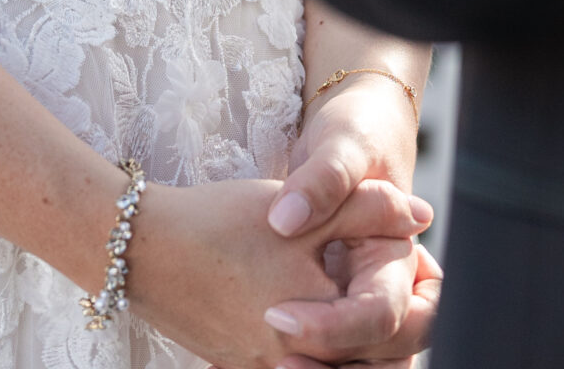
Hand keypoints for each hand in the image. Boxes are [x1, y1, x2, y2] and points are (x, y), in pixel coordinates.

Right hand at [126, 175, 425, 368]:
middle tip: (394, 287)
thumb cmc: (222, 225)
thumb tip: (421, 217)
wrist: (142, 249)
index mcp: (320, 328)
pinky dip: (305, 348)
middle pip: (358, 358)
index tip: (418, 268)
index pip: (386, 326)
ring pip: (322, 363)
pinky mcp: (238, 365)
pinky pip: (286, 365)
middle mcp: (294, 361)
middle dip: (379, 332)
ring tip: (349, 303)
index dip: (410, 294)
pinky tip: (303, 316)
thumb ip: (367, 210)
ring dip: (342, 341)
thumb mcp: (301, 210)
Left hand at [264, 72, 436, 363]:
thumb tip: (287, 219)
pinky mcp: (334, 315)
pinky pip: (325, 358)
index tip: (275, 315)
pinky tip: (238, 358)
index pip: (379, 315)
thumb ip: (322, 182)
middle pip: (379, 361)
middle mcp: (388, 292)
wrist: (356, 133)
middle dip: (327, 366)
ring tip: (260, 366)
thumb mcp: (340, 147)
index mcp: (398, 260)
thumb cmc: (354, 133)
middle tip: (275, 364)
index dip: (332, 325)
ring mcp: (363, 309)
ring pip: (353, 367)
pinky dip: (292, 362)